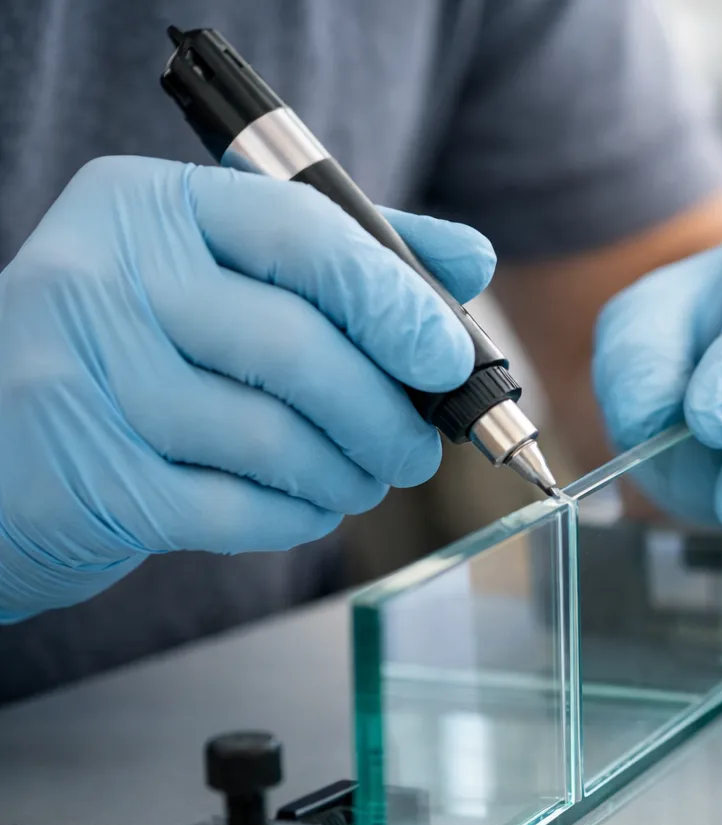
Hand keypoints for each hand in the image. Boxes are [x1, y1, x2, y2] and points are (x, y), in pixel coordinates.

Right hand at [0, 155, 495, 622]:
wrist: (0, 452)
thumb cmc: (138, 355)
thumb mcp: (223, 275)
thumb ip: (346, 256)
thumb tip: (470, 260)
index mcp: (145, 205)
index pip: (302, 233)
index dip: (395, 301)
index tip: (450, 358)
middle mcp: (97, 277)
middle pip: (297, 347)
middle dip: (386, 414)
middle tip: (418, 447)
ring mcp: (76, 380)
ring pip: (274, 437)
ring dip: (348, 473)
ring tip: (360, 478)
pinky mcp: (80, 479)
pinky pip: (235, 509)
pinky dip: (296, 516)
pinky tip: (304, 506)